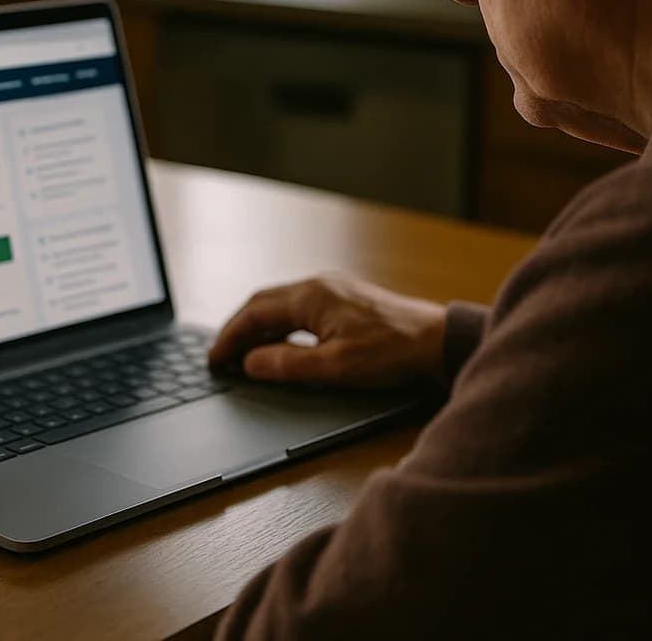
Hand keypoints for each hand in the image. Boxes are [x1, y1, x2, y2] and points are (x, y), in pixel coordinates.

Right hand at [207, 273, 448, 388]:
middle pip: (264, 304)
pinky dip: (281, 325)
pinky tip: (282, 343)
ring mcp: (334, 289)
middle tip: (222, 356)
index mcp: (311, 296)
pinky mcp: (347, 300)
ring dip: (260, 327)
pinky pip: (300, 308)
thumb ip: (287, 364)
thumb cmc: (393, 352)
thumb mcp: (335, 366)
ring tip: (245, 354)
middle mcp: (319, 285)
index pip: (255, 312)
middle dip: (239, 330)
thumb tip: (250, 363)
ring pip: (282, 305)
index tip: (214, 359)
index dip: (229, 336)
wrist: (438, 342)